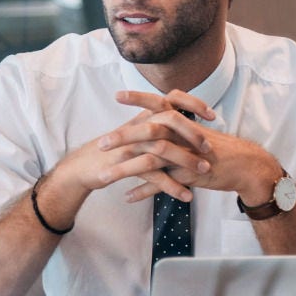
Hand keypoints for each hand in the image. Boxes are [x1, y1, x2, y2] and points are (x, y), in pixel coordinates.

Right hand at [47, 89, 213, 211]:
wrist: (84, 167)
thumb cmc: (112, 150)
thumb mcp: (134, 131)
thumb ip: (154, 124)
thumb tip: (178, 120)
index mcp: (144, 116)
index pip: (171, 99)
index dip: (192, 104)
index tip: (211, 115)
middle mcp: (138, 127)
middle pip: (170, 121)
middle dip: (193, 133)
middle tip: (209, 148)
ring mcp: (131, 146)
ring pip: (163, 149)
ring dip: (187, 161)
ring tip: (204, 172)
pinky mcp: (125, 166)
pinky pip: (153, 176)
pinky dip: (172, 186)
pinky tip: (186, 195)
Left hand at [111, 89, 281, 203]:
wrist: (246, 166)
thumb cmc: (221, 149)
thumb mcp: (197, 133)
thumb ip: (177, 127)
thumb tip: (159, 120)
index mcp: (183, 122)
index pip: (159, 103)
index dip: (138, 98)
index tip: (117, 94)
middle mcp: (183, 135)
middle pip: (148, 131)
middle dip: (122, 137)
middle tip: (101, 144)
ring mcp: (185, 155)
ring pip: (151, 161)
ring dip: (125, 169)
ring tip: (105, 177)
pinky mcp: (189, 176)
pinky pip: (162, 184)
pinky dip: (143, 191)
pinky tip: (128, 197)